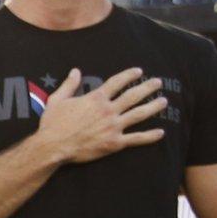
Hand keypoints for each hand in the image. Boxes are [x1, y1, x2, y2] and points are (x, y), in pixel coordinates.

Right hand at [35, 68, 167, 164]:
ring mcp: (113, 126)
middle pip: (133, 95)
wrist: (53, 147)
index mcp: (96, 98)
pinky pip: (136, 138)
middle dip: (147, 87)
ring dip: (154, 106)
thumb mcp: (57, 100)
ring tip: (164, 101)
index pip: (117, 82)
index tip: (139, 71)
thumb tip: (75, 71)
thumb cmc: (52, 124)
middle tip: (158, 82)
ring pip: (139, 114)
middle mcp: (108, 110)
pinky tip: (160, 132)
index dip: (129, 75)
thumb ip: (69, 84)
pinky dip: (149, 136)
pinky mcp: (114, 143)